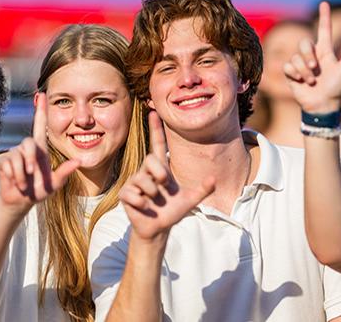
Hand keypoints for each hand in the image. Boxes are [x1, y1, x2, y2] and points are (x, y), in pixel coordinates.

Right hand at [0, 92, 79, 215]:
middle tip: (32, 173)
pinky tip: (16, 183)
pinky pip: (9, 165)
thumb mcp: (54, 184)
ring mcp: (14, 154)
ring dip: (23, 173)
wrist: (21, 201)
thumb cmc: (39, 190)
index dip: (41, 111)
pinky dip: (15, 177)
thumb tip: (78, 162)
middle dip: (31, 159)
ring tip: (24, 183)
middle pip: (28, 142)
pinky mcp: (4, 162)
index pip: (40, 126)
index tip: (42, 94)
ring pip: (18, 156)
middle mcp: (27, 149)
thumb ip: (65, 172)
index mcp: (40, 150)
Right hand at [118, 111, 214, 239]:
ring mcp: (134, 183)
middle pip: (150, 160)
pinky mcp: (126, 194)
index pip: (157, 144)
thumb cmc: (172, 211)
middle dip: (160, 173)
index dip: (156, 129)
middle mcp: (146, 172)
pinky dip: (142, 203)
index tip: (153, 112)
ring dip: (153, 193)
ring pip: (142, 180)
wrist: (158, 228)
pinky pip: (133, 194)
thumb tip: (214, 179)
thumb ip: (202, 189)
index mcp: (161, 169)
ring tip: (155, 201)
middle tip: (165, 185)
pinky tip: (145, 207)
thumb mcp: (190, 200)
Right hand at [283, 1, 340, 113]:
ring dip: (304, 70)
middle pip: (304, 43)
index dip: (324, 16)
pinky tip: (300, 81)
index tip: (324, 3)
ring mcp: (301, 64)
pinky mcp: (292, 74)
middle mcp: (312, 56)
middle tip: (315, 67)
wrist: (322, 105)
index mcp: (325, 52)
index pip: (324, 30)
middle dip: (308, 54)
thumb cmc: (335, 88)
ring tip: (311, 81)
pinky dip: (295, 74)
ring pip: (296, 57)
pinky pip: (288, 66)